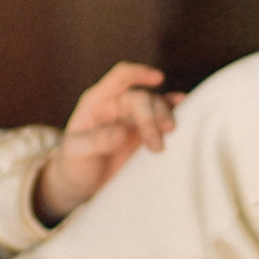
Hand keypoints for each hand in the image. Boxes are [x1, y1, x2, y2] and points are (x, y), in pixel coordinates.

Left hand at [35, 62, 182, 223]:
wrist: (81, 184)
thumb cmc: (74, 164)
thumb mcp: (75, 153)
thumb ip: (95, 141)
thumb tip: (121, 132)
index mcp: (98, 102)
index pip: (120, 78)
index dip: (138, 74)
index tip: (158, 79)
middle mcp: (118, 106)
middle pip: (142, 99)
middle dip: (152, 117)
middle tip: (157, 144)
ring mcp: (133, 119)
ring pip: (156, 107)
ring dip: (165, 119)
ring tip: (170, 136)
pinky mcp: (145, 134)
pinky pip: (163, 117)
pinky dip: (175, 112)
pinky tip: (184, 110)